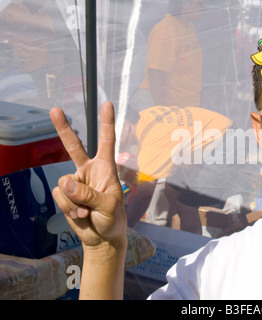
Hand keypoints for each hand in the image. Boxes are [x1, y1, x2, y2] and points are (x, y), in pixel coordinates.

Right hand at [50, 101, 126, 250]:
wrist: (101, 238)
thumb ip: (88, 195)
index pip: (107, 141)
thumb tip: (64, 182)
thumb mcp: (108, 207)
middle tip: (55, 109)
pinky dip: (68, 207)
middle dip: (63, 128)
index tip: (107, 104)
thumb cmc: (112, 220)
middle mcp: (89, 171)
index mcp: (106, 169)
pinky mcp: (64, 194)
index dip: (107, 123)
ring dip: (74, 201)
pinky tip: (80, 215)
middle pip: (74, 146)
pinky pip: (59, 196)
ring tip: (88, 212)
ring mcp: (75, 183)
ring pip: (64, 183)